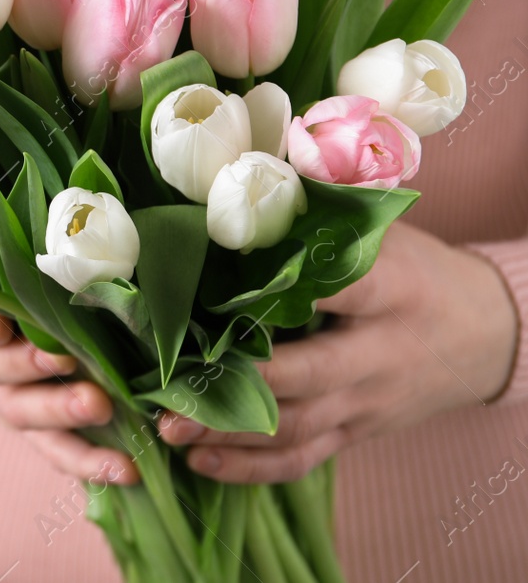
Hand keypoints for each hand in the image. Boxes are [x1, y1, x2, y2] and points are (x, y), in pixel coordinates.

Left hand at [0, 305, 139, 484]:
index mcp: (32, 402)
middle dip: (61, 410)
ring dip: (24, 366)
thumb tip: (171, 357)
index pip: (60, 445)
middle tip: (95, 405)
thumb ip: (106, 347)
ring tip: (55, 357)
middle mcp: (0, 388)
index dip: (91, 461)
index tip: (129, 469)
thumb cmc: (36, 306)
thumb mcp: (75, 332)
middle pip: (25, 411)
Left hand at [159, 221, 519, 482]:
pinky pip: (304, 459)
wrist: (484, 333)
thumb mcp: (382, 235)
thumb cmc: (415, 271)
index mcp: (392, 290)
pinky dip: (252, 467)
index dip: (280, 293)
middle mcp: (380, 352)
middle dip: (240, 383)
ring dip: (229, 434)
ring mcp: (368, 400)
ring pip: (297, 426)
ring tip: (169, 428)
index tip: (213, 291)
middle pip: (310, 373)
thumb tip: (240, 184)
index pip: (339, 291)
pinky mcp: (357, 431)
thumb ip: (318, 217)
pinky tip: (202, 462)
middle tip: (173, 386)